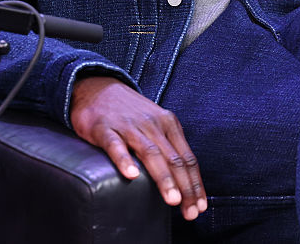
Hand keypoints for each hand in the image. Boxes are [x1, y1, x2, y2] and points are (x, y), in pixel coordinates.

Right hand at [70, 76, 206, 219]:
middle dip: (185, 187)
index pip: (187, 158)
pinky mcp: (105, 128)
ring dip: (164, 178)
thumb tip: (185, 178)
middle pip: (174, 158)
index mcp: (168, 125)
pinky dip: (125, 160)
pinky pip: (116, 145)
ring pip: (150, 153)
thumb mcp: (155, 125)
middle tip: (190, 211)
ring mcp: (129, 126)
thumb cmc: (130, 113)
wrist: (97, 88)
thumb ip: (168, 147)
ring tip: (172, 199)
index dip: (195, 184)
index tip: (201, 206)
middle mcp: (152, 125)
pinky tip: (131, 175)